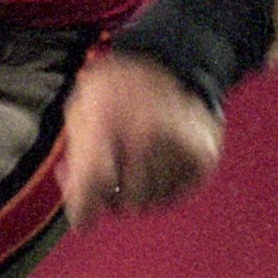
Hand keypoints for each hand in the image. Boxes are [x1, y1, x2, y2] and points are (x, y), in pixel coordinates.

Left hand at [60, 49, 224, 229]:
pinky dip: (165, 186)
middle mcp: (146, 138)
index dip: (83, 213)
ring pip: (151, 203)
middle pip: (123, 204)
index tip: (84, 219)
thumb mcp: (82, 107)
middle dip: (112, 195)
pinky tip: (159, 162)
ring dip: (140, 191)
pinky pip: (176, 195)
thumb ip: (76, 154)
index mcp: (108, 122)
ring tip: (138, 162)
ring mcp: (178, 147)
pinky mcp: (201, 156)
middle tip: (114, 173)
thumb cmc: (118, 87)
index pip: (92, 189)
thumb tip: (75, 195)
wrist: (173, 59)